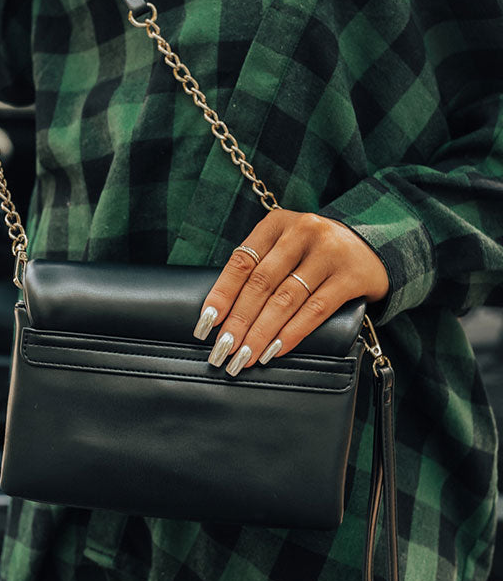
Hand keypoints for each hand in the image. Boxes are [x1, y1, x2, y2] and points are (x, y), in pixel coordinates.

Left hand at [192, 209, 389, 375]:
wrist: (374, 247)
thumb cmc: (316, 255)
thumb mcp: (286, 249)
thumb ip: (261, 270)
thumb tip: (223, 316)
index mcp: (277, 224)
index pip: (241, 263)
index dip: (221, 295)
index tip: (205, 324)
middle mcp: (302, 232)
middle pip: (261, 284)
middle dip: (238, 322)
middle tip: (222, 351)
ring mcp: (329, 252)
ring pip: (286, 299)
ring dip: (261, 333)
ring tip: (245, 357)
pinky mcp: (350, 275)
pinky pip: (316, 309)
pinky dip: (292, 333)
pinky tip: (275, 350)